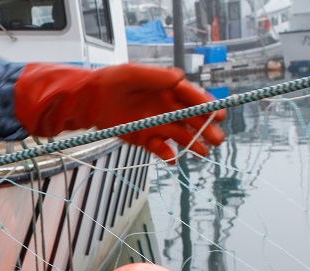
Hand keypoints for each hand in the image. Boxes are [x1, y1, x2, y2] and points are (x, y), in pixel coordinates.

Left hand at [14, 63, 225, 161]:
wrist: (91, 101)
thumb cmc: (112, 82)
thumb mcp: (132, 74)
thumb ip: (155, 76)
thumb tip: (179, 77)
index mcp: (168, 89)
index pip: (192, 97)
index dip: (207, 105)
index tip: (218, 114)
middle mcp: (167, 107)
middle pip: (192, 119)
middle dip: (206, 128)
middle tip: (217, 139)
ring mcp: (157, 124)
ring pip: (181, 136)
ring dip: (193, 144)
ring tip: (203, 153)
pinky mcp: (146, 139)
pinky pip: (160, 149)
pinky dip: (167, 154)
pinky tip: (172, 158)